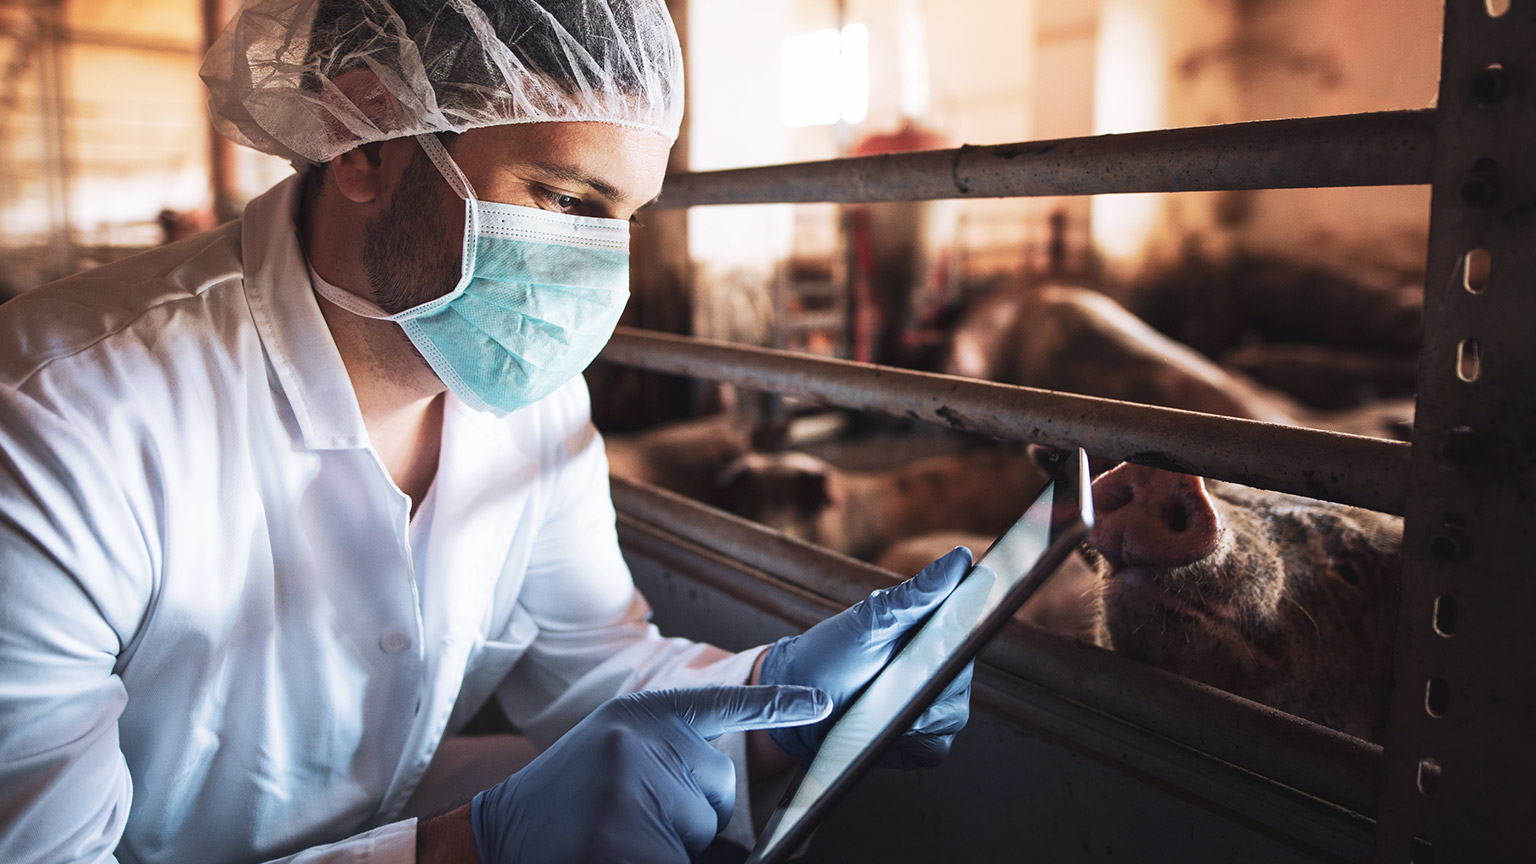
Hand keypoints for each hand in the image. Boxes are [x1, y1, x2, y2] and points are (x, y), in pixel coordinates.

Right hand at [468, 685, 830, 863]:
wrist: (495, 835)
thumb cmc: (568, 803)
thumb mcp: (619, 754)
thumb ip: (674, 757)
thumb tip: (729, 788)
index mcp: (640, 711)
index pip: (723, 705)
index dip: (778, 707)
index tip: (821, 705)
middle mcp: (636, 737)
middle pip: (718, 787)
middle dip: (693, 813)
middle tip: (630, 814)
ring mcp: (627, 786)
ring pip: (703, 829)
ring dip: (672, 843)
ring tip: (614, 832)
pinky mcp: (619, 839)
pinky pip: (680, 857)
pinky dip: (662, 854)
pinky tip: (618, 847)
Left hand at [758, 546, 979, 768]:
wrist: (799, 701)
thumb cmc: (831, 652)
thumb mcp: (870, 619)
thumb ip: (916, 594)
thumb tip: (960, 559)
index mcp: (936, 632)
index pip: (972, 628)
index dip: (968, 629)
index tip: (941, 636)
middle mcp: (945, 669)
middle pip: (960, 677)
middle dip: (924, 677)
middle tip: (886, 674)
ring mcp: (939, 707)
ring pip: (950, 714)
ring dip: (910, 710)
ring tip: (875, 701)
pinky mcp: (926, 743)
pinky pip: (935, 745)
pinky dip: (907, 740)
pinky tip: (882, 727)